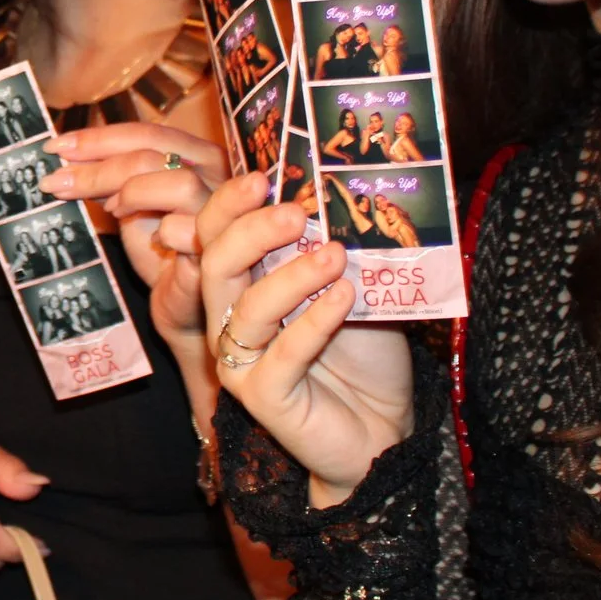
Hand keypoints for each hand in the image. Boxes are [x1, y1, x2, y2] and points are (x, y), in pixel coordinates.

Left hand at [43, 123, 224, 342]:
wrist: (181, 308)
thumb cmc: (161, 255)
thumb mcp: (133, 207)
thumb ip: (113, 180)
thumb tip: (68, 158)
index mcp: (198, 159)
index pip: (148, 134)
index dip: (100, 138)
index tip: (56, 148)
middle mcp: (217, 178)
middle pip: (155, 153)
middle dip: (98, 165)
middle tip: (56, 181)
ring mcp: (221, 213)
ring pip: (179, 183)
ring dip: (133, 192)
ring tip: (110, 211)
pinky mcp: (219, 251)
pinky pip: (190, 231)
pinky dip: (163, 231)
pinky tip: (151, 240)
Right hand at [195, 176, 410, 507]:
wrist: (386, 423)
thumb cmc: (364, 351)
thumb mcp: (350, 283)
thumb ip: (329, 248)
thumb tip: (331, 196)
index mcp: (244, 282)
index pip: (213, 234)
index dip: (229, 203)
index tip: (264, 176)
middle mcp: (231, 318)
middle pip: (216, 262)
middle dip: (252, 229)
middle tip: (296, 210)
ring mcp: (241, 360)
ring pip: (245, 307)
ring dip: (292, 275)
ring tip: (335, 256)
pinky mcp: (263, 398)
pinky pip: (281, 354)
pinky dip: (314, 321)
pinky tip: (346, 297)